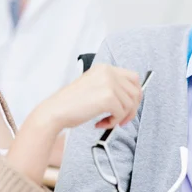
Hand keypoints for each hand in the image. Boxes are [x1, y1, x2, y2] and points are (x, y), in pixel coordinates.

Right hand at [8, 64, 142, 183]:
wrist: (55, 111)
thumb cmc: (71, 104)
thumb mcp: (93, 87)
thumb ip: (111, 87)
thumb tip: (132, 99)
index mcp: (105, 68)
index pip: (133, 78)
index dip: (135, 95)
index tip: (128, 108)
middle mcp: (108, 72)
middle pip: (136, 91)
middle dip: (132, 109)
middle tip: (121, 120)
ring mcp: (109, 83)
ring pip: (130, 104)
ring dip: (120, 117)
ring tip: (106, 122)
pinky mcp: (108, 97)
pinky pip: (121, 113)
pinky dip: (113, 122)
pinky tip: (100, 123)